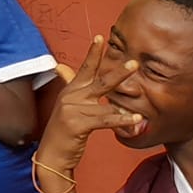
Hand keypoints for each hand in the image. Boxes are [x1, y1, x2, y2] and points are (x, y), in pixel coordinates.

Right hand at [40, 35, 142, 174]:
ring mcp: (72, 109)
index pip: (85, 68)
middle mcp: (71, 96)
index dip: (94, 53)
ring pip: (105, 104)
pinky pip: (105, 120)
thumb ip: (74, 89)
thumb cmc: (65, 132)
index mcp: (71, 90)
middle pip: (99, 81)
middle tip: (134, 63)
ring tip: (140, 107)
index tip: (101, 37)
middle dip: (118, 73)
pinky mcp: (77, 123)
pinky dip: (121, 120)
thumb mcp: (69, 107)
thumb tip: (63, 68)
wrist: (52, 155)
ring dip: (124, 107)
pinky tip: (135, 120)